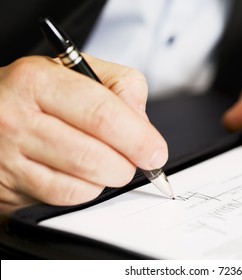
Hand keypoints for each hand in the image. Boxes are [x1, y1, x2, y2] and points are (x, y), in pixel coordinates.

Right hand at [0, 55, 167, 212]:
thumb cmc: (39, 92)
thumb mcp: (77, 70)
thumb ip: (120, 86)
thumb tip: (144, 126)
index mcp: (39, 81)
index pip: (102, 115)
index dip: (138, 138)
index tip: (155, 151)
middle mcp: (18, 119)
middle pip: (93, 156)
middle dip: (128, 164)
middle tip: (138, 159)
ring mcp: (10, 157)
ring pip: (82, 183)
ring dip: (109, 177)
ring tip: (109, 162)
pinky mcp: (11, 188)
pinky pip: (65, 198)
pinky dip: (88, 190)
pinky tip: (85, 174)